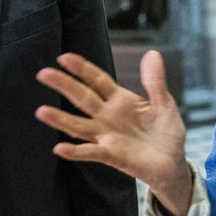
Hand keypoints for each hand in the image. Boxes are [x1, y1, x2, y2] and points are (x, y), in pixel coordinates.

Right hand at [36, 51, 191, 215]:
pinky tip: (60, 148)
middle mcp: (108, 117)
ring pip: (79, 125)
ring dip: (60, 120)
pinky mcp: (112, 156)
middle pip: (82, 98)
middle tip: (43, 74)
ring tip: (41, 112)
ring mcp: (107, 136)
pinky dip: (75, 151)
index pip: (97, 80)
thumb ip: (155, 81)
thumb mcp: (164, 103)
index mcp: (120, 100)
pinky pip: (91, 152)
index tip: (64, 58)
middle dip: (64, 85)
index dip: (82, 69)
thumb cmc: (166, 132)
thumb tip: (152, 53)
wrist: (174, 162)